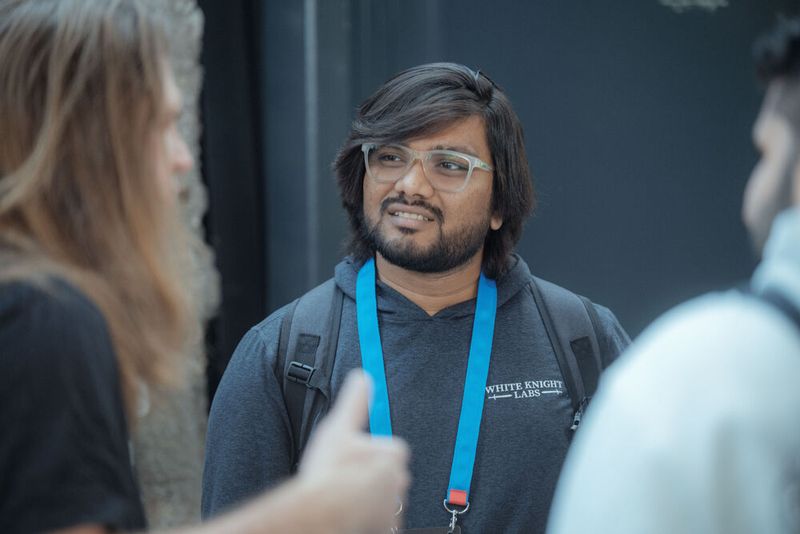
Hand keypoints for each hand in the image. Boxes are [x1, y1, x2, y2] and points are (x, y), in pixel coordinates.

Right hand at [299, 370, 409, 532]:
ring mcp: (394, 507)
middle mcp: (400, 481)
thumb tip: (363, 378)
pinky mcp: (387, 528)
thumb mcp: (339, 426)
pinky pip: (381, 521)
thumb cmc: (331, 471)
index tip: (351, 459)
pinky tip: (351, 513)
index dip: (367, 453)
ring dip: (369, 498)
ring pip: (383, 498)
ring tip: (344, 495)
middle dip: (369, 476)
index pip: (388, 449)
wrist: (323, 510)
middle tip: (345, 477)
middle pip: (386, 474)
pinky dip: (369, 518)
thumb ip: (355, 401)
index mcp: (394, 454)